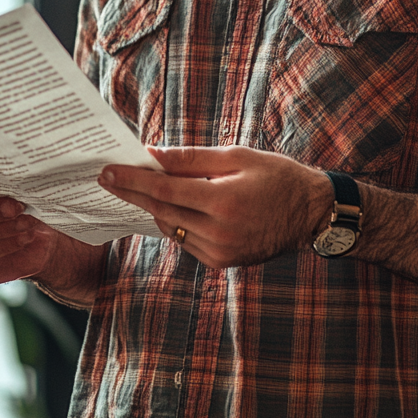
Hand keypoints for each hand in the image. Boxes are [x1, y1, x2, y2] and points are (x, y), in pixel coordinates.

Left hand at [99, 146, 332, 267]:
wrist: (311, 214)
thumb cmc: (276, 176)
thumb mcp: (237, 156)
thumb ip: (192, 158)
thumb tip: (153, 155)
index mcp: (223, 202)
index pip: (164, 191)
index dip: (132, 180)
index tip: (106, 171)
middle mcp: (219, 232)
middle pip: (161, 210)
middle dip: (132, 193)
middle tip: (107, 176)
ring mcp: (220, 252)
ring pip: (170, 227)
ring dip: (153, 206)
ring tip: (135, 185)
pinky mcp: (222, 262)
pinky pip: (185, 240)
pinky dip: (174, 221)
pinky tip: (169, 204)